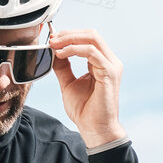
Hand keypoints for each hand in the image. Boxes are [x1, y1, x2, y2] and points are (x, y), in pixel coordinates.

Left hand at [49, 28, 125, 149]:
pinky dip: (74, 50)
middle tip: (51, 39)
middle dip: (68, 34)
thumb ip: (63, 67)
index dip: (69, 36)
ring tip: (54, 45)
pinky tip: (61, 54)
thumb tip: (53, 52)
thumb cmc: (85, 111)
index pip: (87, 39)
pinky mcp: (110, 72)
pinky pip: (91, 52)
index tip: (51, 40)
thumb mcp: (68, 84)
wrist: (94, 129)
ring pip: (92, 39)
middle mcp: (109, 61)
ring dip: (70, 39)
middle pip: (91, 34)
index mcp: (101, 63)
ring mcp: (111, 66)